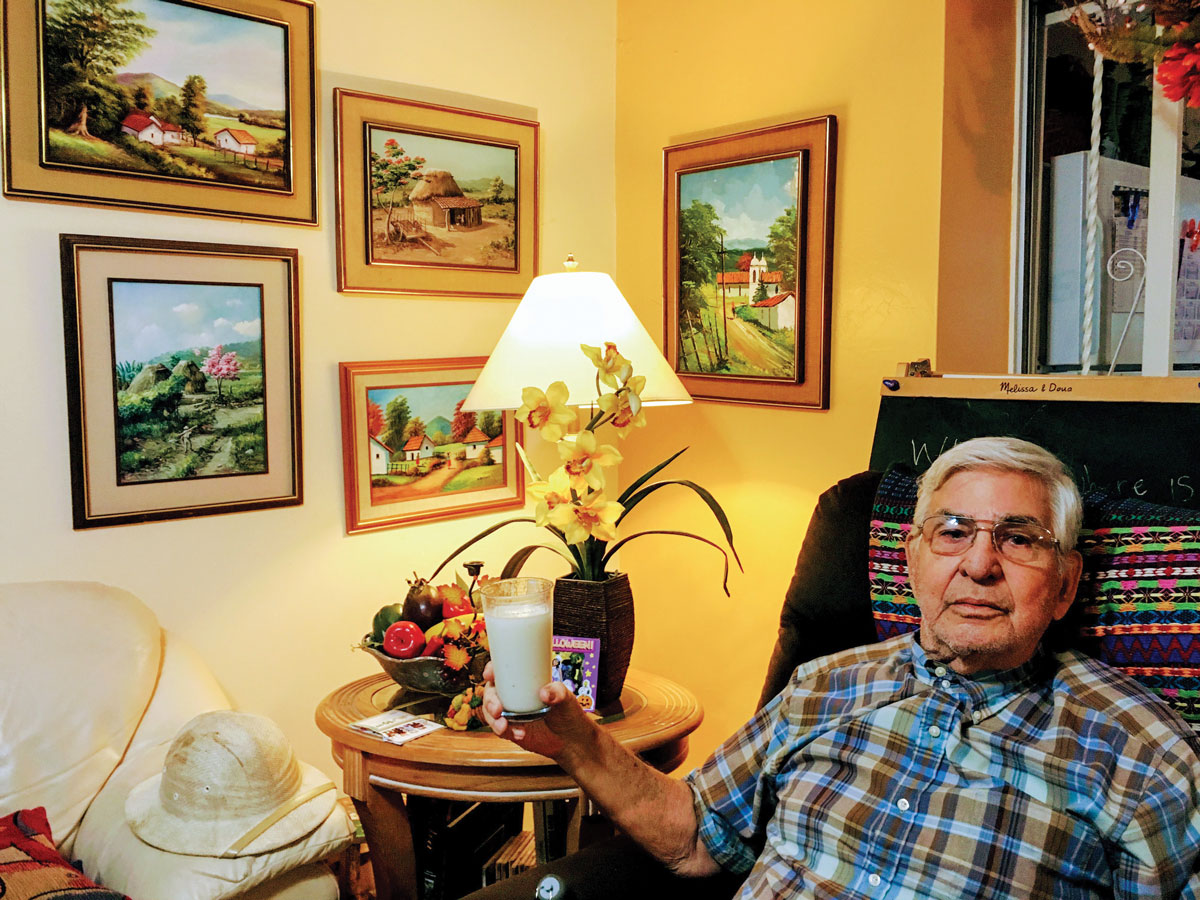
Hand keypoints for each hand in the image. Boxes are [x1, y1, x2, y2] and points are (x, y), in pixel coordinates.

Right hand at [480, 662, 595, 760]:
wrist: (571, 739)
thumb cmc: (568, 711)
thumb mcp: (566, 698)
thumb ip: (558, 692)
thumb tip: (544, 693)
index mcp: (523, 682)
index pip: (501, 672)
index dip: (491, 670)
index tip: (490, 673)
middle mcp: (513, 696)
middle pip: (491, 693)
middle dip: (489, 700)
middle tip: (497, 709)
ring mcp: (511, 714)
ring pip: (491, 713)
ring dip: (493, 720)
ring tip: (504, 726)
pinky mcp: (512, 730)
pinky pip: (502, 730)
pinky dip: (506, 732)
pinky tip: (520, 734)